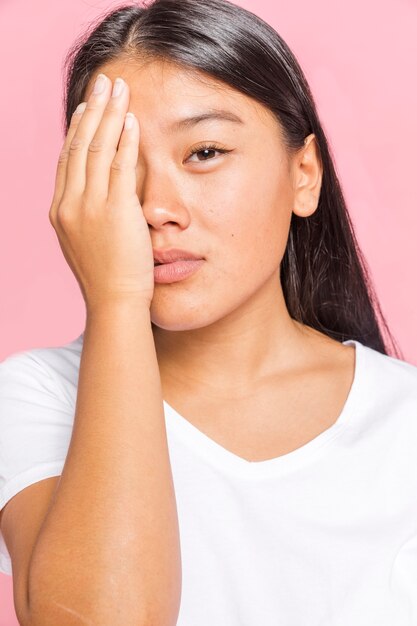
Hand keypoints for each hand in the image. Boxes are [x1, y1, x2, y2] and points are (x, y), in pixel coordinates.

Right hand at [49, 73, 154, 311]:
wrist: (114, 303)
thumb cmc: (108, 279)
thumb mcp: (89, 243)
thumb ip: (91, 216)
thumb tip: (102, 197)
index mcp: (61, 211)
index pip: (67, 160)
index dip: (76, 130)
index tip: (86, 108)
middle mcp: (69, 204)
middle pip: (78, 146)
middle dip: (92, 110)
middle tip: (103, 83)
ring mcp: (90, 206)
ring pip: (96, 149)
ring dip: (109, 115)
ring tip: (119, 89)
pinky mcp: (114, 210)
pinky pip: (119, 166)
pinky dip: (125, 140)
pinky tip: (132, 120)